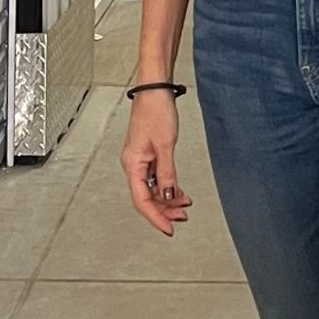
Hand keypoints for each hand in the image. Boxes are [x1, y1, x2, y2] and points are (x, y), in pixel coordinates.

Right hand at [120, 90, 192, 237]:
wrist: (155, 90)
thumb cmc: (156, 111)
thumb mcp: (165, 146)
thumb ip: (167, 174)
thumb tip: (167, 196)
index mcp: (132, 164)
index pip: (142, 200)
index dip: (156, 217)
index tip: (169, 229)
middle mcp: (133, 164)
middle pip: (146, 197)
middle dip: (165, 210)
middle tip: (183, 217)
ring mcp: (140, 160)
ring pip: (151, 189)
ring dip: (167, 199)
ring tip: (185, 205)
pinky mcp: (147, 154)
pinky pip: (155, 178)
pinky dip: (167, 186)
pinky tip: (178, 191)